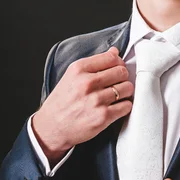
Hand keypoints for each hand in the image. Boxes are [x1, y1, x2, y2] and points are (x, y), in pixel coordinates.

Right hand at [32, 46, 132, 161]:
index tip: (117, 68)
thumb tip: (114, 52)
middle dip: (123, 77)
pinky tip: (117, 107)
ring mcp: (96, 100)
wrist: (52, 128)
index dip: (118, 63)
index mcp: (79, 69)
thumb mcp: (71, 76)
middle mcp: (87, 83)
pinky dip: (125, 106)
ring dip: (126, 92)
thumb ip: (93, 63)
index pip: (112, 58)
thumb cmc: (61, 102)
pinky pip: (126, 106)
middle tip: (118, 83)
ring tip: (118, 96)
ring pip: (127, 88)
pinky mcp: (103, 116)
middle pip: (122, 72)